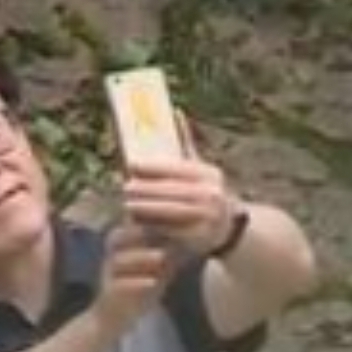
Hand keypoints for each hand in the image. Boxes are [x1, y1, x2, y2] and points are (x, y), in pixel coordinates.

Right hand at [94, 220, 173, 334]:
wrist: (115, 317)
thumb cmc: (140, 286)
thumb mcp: (159, 265)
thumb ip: (172, 249)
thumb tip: (197, 231)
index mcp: (122, 243)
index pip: (134, 224)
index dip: (153, 218)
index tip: (175, 216)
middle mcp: (112, 255)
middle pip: (121, 235)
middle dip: (143, 231)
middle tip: (167, 229)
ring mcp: (109, 274)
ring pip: (119, 259)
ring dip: (140, 256)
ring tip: (161, 256)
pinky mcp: (109, 293)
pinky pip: (119, 285)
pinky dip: (136, 282)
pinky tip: (152, 282)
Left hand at [122, 113, 240, 254]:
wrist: (226, 227)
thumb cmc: (204, 192)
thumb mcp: (199, 168)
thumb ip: (185, 143)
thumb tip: (175, 112)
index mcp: (209, 174)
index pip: (178, 167)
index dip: (153, 166)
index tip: (131, 164)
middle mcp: (212, 194)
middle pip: (173, 191)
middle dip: (147, 190)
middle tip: (125, 188)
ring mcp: (207, 217)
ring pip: (172, 212)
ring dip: (147, 209)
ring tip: (127, 206)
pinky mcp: (199, 239)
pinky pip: (173, 234)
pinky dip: (155, 229)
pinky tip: (139, 225)